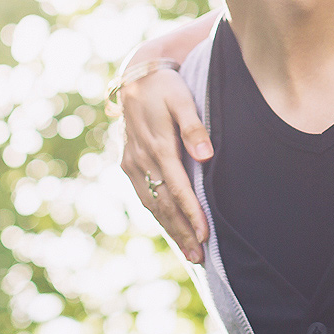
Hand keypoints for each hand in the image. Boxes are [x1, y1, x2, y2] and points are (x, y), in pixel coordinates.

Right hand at [119, 65, 210, 261]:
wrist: (136, 75)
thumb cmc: (166, 87)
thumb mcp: (182, 99)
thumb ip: (194, 127)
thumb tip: (205, 156)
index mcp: (158, 146)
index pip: (177, 189)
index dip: (191, 214)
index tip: (205, 235)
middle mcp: (141, 160)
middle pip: (164, 204)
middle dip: (182, 232)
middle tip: (200, 258)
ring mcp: (132, 163)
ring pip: (152, 204)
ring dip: (170, 229)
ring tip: (189, 253)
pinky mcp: (128, 164)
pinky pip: (144, 196)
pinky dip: (158, 215)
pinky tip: (170, 229)